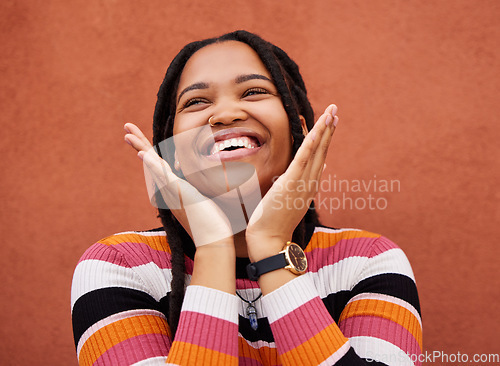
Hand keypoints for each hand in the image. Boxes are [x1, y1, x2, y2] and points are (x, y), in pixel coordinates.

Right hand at [124, 123, 233, 247]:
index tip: (141, 137)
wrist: (213, 239)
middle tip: (126, 127)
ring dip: (140, 148)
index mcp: (173, 189)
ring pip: (152, 166)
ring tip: (128, 134)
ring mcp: (172, 191)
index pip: (158, 165)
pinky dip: (152, 165)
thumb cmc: (212, 223)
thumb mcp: (205, 199)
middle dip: (138, 143)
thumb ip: (203, 189)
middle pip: (149, 162)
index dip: (148, 150)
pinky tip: (143, 155)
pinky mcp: (179, 194)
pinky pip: (163, 177)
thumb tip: (209, 182)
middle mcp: (168, 190)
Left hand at [245, 105, 338, 260]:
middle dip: (329, 129)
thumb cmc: (275, 221)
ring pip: (316, 152)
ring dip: (324, 131)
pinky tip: (316, 130)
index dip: (325, 138)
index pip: (320, 157)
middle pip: (323, 151)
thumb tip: (318, 168)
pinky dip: (311, 144)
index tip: (330, 122)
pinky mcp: (290, 184)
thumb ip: (302, 183)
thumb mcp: (291, 198)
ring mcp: (302, 183)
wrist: (269, 240)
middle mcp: (310, 183)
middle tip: (336, 109)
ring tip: (332, 113)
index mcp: (309, 185)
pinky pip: (302, 160)